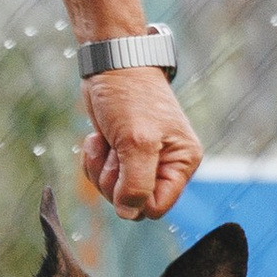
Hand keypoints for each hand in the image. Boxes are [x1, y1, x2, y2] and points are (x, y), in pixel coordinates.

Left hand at [79, 68, 201, 221]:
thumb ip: (136, 184)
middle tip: (115, 149)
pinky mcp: (120, 152)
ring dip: (101, 168)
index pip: (157, 207)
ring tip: (106, 139)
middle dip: (114, 180)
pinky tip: (98, 137)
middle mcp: (166, 164)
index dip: (134, 197)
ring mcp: (142, 159)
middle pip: (133, 202)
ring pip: (114, 191)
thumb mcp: (136, 141)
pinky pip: (101, 175)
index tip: (124, 169)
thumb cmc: (130, 96)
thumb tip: (129, 213)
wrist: (112, 63)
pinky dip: (93, 159)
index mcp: (182, 163)